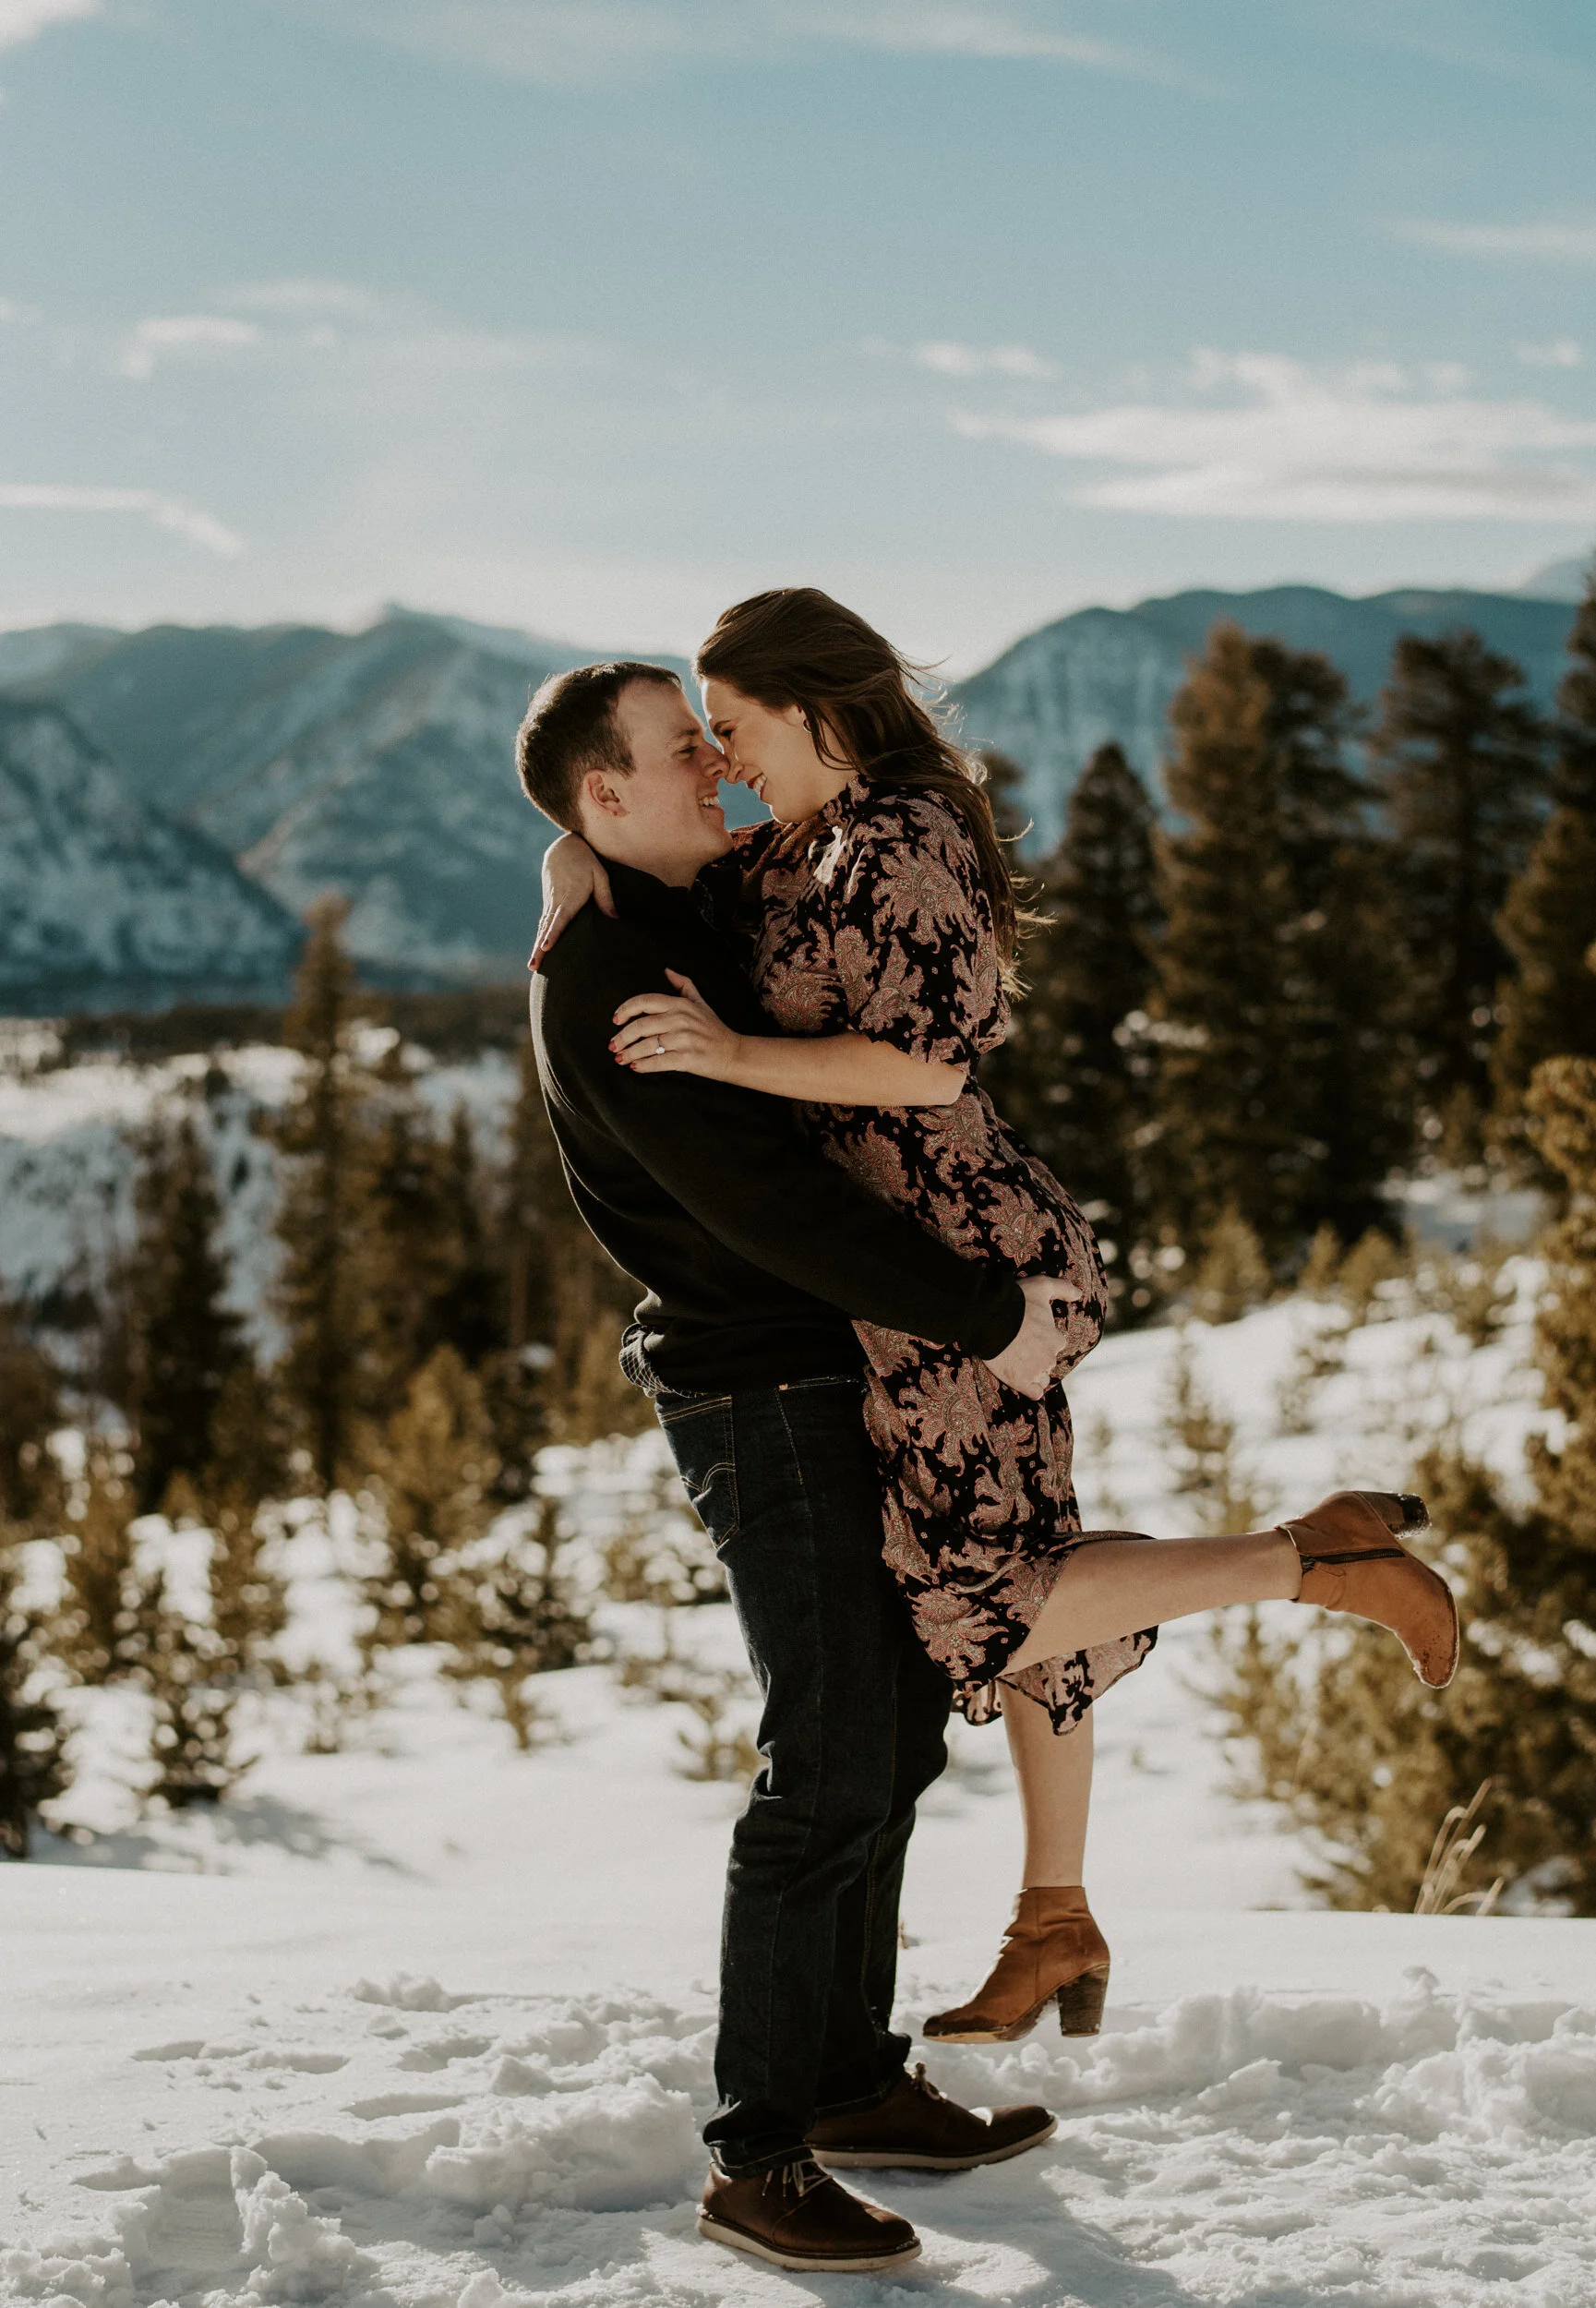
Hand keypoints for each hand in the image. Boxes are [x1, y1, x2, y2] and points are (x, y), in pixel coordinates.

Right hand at [528, 834, 614, 969]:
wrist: (563, 848)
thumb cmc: (586, 861)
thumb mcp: (600, 875)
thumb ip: (605, 897)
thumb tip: (614, 918)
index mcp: (570, 895)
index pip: (561, 917)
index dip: (554, 932)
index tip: (546, 945)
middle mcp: (557, 901)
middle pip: (547, 928)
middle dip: (540, 948)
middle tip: (534, 966)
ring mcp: (551, 903)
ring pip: (543, 928)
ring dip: (537, 947)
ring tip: (533, 966)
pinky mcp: (549, 904)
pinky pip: (544, 923)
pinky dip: (540, 937)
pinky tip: (538, 953)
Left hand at [611, 971, 744, 1081]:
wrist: (733, 1053)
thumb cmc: (714, 1029)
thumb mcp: (700, 1002)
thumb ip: (683, 985)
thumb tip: (667, 970)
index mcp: (680, 1004)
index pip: (644, 1001)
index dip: (625, 1010)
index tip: (615, 1020)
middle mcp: (680, 1020)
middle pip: (641, 1026)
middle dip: (622, 1037)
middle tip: (613, 1045)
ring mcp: (684, 1039)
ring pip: (646, 1046)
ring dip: (629, 1054)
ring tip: (620, 1058)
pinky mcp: (687, 1059)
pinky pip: (658, 1062)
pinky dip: (643, 1065)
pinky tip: (636, 1067)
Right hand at [980, 1275, 1081, 1398]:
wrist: (988, 1318)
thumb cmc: (1016, 1301)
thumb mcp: (1042, 1286)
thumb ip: (1063, 1288)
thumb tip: (1080, 1294)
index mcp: (1057, 1339)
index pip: (1055, 1343)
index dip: (1043, 1338)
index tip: (1029, 1332)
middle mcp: (1050, 1357)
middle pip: (1047, 1360)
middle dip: (1037, 1355)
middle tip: (1019, 1345)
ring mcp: (1035, 1371)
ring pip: (1041, 1376)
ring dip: (1033, 1371)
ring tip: (1016, 1360)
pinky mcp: (1021, 1382)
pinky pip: (1034, 1393)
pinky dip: (1031, 1388)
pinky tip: (1022, 1379)